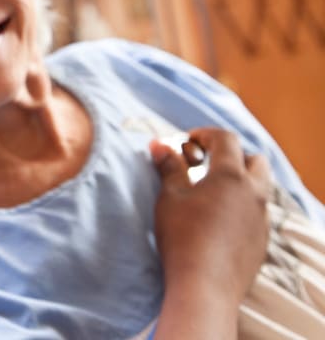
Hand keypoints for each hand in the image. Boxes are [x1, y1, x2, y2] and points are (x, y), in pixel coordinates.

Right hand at [149, 127, 270, 338]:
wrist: (204, 287)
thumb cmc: (183, 237)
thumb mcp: (170, 197)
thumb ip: (169, 167)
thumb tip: (160, 145)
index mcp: (231, 176)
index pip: (226, 139)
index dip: (205, 134)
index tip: (187, 142)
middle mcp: (254, 193)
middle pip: (254, 160)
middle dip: (231, 155)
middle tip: (205, 164)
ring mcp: (261, 218)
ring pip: (259, 187)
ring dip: (239, 181)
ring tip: (211, 192)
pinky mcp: (261, 240)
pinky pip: (257, 212)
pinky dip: (241, 205)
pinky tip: (218, 219)